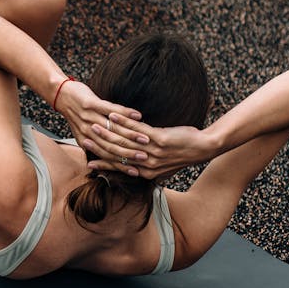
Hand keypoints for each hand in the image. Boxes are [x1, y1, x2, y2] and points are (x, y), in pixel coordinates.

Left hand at [55, 80, 147, 176]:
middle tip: (146, 156)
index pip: (106, 156)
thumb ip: (96, 144)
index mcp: (86, 141)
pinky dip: (125, 113)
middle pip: (111, 146)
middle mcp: (87, 132)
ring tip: (146, 138)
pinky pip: (111, 109)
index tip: (138, 171)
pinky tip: (137, 116)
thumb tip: (112, 158)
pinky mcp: (90, 104)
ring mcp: (88, 117)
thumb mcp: (82, 133)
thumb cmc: (76, 114)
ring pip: (113, 130)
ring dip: (131, 134)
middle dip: (130, 153)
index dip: (122, 165)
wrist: (61, 95)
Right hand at [98, 121, 214, 178]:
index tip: (88, 160)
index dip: (103, 162)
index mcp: (147, 172)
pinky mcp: (159, 139)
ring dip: (107, 132)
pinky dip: (123, 122)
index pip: (119, 167)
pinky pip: (137, 130)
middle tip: (85, 138)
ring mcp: (152, 152)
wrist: (203, 148)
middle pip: (118, 154)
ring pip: (124, 141)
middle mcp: (147, 165)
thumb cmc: (182, 153)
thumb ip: (147, 165)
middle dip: (100, 146)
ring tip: (94, 124)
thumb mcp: (163, 164)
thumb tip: (133, 166)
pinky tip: (113, 115)